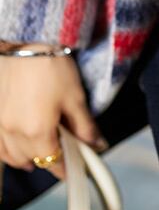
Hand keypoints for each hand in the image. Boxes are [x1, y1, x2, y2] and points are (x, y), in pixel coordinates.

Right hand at [0, 44, 107, 179]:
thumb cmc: (49, 65)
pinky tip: (19, 139)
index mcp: (37, 132)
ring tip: (41, 145)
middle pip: (31, 162)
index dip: (67, 167)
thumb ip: (85, 127)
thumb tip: (97, 145)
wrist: (23, 41)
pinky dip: (9, 148)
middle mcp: (13, 133)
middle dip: (48, 160)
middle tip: (63, 147)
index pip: (53, 163)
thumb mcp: (75, 96)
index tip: (76, 168)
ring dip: (27, 156)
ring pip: (11, 157)